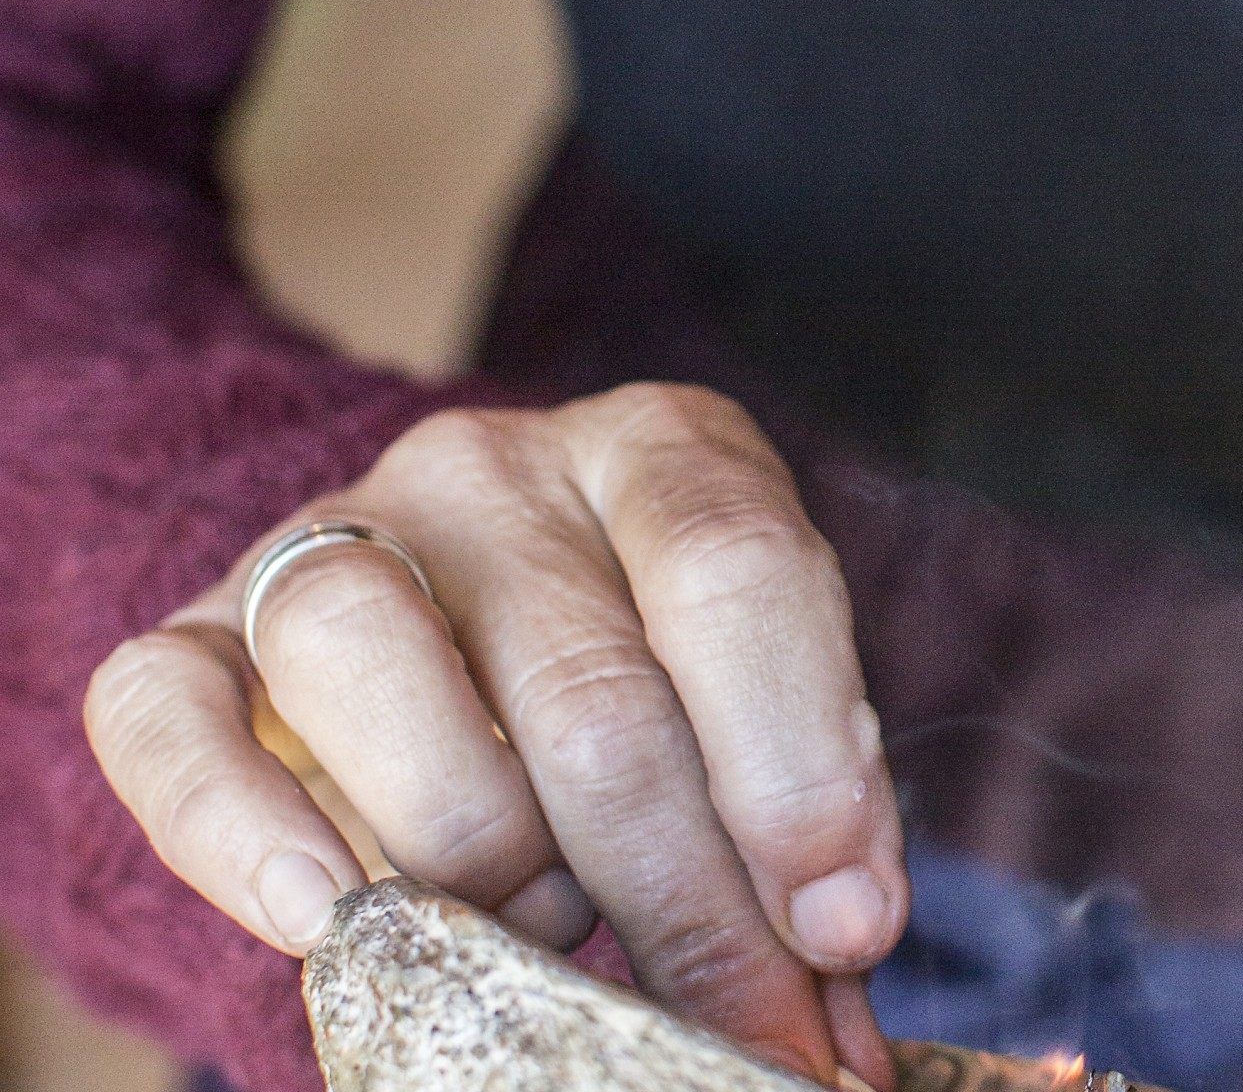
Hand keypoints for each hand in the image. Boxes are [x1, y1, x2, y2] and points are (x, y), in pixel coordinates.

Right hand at [84, 383, 906, 1087]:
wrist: (449, 606)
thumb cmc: (648, 664)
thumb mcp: (752, 695)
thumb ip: (804, 810)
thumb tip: (845, 962)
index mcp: (663, 448)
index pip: (740, 572)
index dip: (798, 768)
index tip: (839, 928)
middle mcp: (497, 465)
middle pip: (584, 682)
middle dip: (675, 895)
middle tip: (731, 1023)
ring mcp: (337, 533)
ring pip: (372, 669)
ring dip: (479, 854)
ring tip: (545, 930)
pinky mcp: (199, 627)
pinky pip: (168, 716)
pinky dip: (238, 829)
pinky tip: (324, 916)